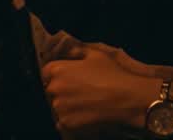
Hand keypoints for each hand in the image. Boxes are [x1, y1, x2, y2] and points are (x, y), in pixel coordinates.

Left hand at [41, 45, 160, 133]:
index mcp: (57, 69)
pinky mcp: (67, 122)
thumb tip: (70, 52)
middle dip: (61, 90)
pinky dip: (70, 120)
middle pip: (51, 89)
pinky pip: (63, 121)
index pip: (46, 72)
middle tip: (78, 92)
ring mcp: (59, 106)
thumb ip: (78, 51)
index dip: (57, 75)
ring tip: (82, 105)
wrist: (126, 97)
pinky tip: (83, 116)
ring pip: (57, 106)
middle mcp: (54, 87)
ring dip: (65, 106)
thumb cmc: (111, 74)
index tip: (68, 79)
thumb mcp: (95, 55)